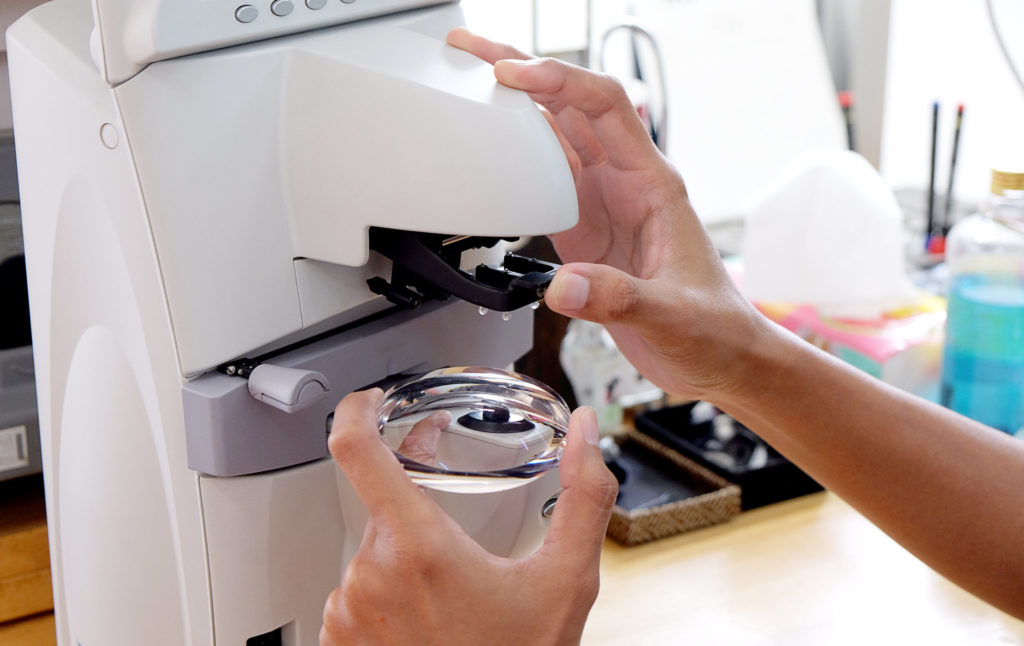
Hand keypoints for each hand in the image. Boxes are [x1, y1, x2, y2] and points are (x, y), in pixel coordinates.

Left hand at [320, 389, 618, 645]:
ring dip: (406, 566)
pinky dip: (387, 599)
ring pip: (372, 556)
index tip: (368, 401)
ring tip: (452, 606)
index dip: (354, 412)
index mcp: (418, 546)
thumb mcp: (566, 582)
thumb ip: (584, 496)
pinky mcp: (339, 642)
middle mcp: (368, 575)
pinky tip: (428, 626)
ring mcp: (348, 612)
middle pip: (384, 512)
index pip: (355, 450)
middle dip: (421, 520)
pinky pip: (356, 596)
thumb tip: (587, 433)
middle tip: (463, 558)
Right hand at [447, 29, 769, 402]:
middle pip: (570, 106)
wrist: (717, 355)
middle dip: (521, 70)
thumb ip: (618, 298)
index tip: (512, 76)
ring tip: (465, 82)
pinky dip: (510, 157)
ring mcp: (601, 202)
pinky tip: (485, 147)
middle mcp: (624, 182)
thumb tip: (563, 286)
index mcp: (652, 184)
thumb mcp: (672, 315)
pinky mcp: (583, 229)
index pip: (605, 108)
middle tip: (470, 50)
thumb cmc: (712, 326)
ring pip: (552, 136)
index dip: (558, 82)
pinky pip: (541, 179)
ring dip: (510, 107)